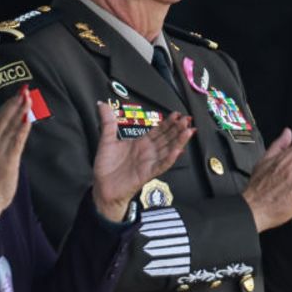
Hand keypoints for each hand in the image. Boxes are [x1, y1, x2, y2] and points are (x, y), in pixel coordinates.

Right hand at [0, 86, 32, 217]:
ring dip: (21, 111)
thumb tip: (9, 134)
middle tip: (24, 89)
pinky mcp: (8, 159)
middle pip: (4, 119)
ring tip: (28, 97)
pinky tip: (28, 118)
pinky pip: (17, 141)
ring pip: (11, 126)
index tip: (16, 95)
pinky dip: (23, 128)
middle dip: (15, 103)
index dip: (8, 107)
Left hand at [91, 103, 194, 221]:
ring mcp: (150, 162)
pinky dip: (170, 158)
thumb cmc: (106, 167)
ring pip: (169, 150)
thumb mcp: (106, 140)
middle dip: (178, 128)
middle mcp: (148, 152)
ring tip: (189, 131)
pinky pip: (162, 165)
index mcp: (141, 143)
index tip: (176, 114)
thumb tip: (102, 104)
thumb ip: (108, 121)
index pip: (159, 130)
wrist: (103, 187)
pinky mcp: (148, 173)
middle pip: (167, 138)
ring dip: (179, 141)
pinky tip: (178, 151)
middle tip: (187, 119)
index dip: (168, 122)